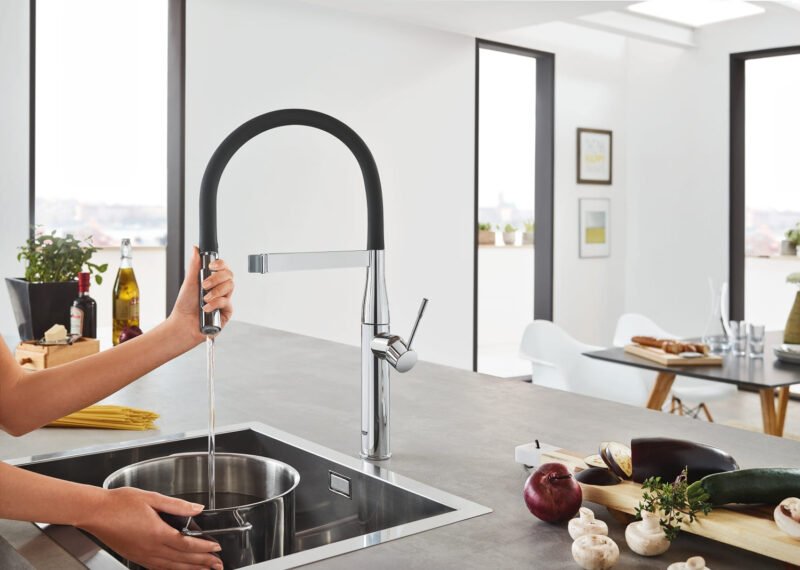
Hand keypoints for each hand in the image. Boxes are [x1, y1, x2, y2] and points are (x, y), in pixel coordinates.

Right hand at [80, 487, 222, 569]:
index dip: (205, 548)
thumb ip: (177, 505)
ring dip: (190, 569)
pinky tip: (177, 569)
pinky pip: (157, 567)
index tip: (217, 548)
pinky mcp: (135, 557)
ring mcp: (142, 555)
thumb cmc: (119, 503)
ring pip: (171, 567)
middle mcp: (151, 548)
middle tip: (218, 565)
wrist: (94, 512)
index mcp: (158, 533)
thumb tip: (197, 508)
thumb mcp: (152, 498)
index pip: (187, 544)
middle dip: (203, 563)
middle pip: (182, 559)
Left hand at [169, 247, 233, 344]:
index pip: (223, 267)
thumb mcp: (189, 282)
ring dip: (215, 292)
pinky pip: (227, 302)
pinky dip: (216, 303)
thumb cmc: (185, 305)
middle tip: (204, 285)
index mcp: (212, 280)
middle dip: (216, 278)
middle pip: (229, 275)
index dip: (221, 264)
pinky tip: (207, 308)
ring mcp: (224, 299)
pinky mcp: (227, 311)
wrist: (184, 323)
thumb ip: (194, 265)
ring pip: (230, 287)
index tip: (212, 266)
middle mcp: (220, 288)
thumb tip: (195, 249)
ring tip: (204, 299)